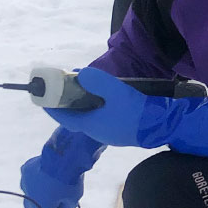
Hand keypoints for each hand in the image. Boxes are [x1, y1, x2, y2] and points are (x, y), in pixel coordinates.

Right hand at [20, 127, 101, 207]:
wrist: (64, 154)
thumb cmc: (70, 179)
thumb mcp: (73, 200)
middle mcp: (29, 199)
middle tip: (53, 205)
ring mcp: (25, 184)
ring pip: (30, 194)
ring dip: (37, 193)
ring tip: (50, 186)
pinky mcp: (24, 170)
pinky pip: (29, 180)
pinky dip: (35, 180)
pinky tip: (44, 174)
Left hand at [47, 67, 207, 159]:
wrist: (164, 126)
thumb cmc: (137, 111)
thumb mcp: (117, 91)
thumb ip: (98, 82)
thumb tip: (81, 74)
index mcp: (93, 125)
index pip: (66, 118)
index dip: (53, 109)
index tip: (43, 100)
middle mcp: (99, 131)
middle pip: (78, 118)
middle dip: (70, 103)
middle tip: (67, 88)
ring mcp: (112, 132)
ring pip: (92, 117)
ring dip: (85, 104)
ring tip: (85, 88)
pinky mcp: (123, 130)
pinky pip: (103, 118)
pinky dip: (98, 107)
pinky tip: (105, 98)